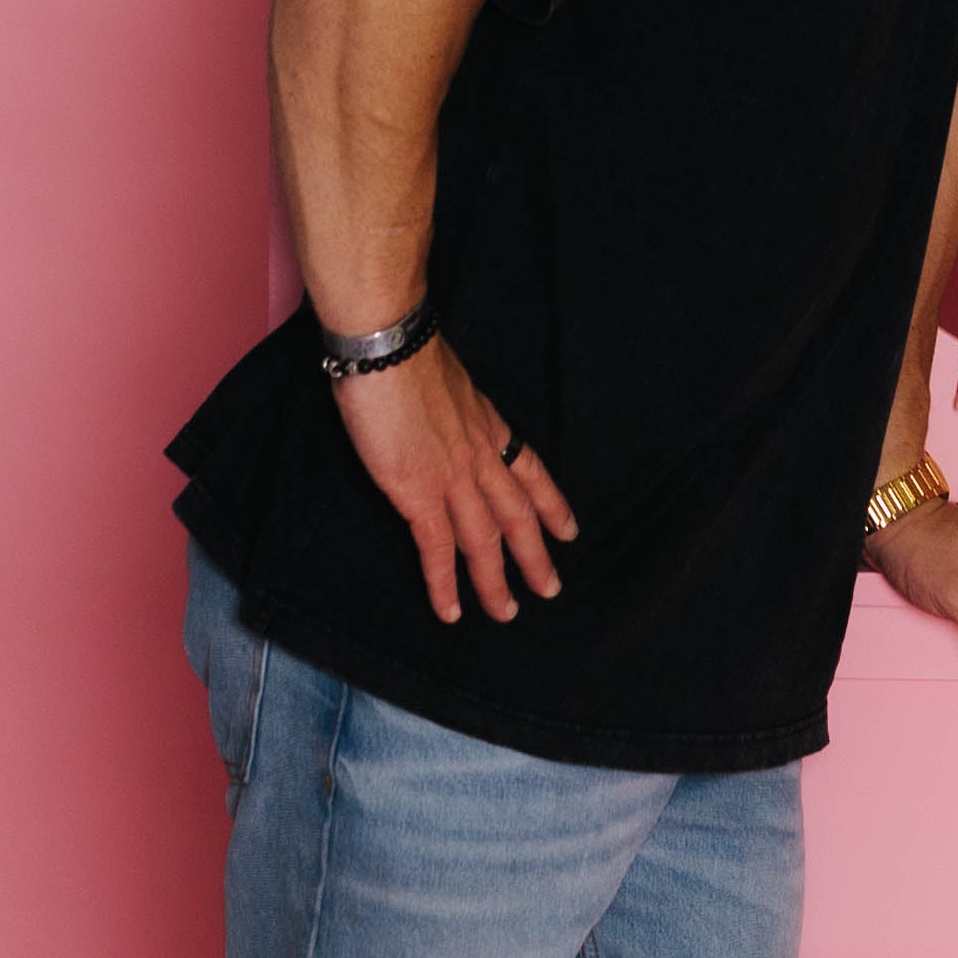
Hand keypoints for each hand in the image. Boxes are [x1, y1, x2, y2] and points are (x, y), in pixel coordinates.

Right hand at [329, 336, 579, 626]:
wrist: (388, 344)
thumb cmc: (405, 351)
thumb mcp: (445, 380)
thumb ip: (450, 408)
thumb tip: (439, 419)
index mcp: (487, 425)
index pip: (531, 471)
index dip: (551, 504)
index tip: (569, 531)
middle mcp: (481, 455)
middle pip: (518, 514)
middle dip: (535, 554)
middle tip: (551, 588)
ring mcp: (453, 477)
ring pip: (485, 540)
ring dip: (496, 581)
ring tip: (506, 613)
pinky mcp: (419, 493)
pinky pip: (438, 549)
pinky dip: (445, 584)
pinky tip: (451, 611)